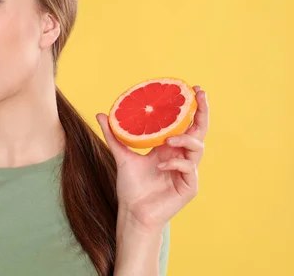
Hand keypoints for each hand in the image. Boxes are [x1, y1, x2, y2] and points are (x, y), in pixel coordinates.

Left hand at [96, 86, 208, 232]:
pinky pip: (189, 169)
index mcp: (169, 148)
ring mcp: (187, 171)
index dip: (192, 108)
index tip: (193, 89)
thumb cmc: (131, 186)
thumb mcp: (121, 155)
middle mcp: (181, 156)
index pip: (185, 124)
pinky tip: (160, 166)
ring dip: (184, 140)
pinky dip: (175, 163)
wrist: (132, 211)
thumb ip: (114, 135)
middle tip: (199, 95)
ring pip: (197, 148)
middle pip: (199, 131)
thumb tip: (101, 114)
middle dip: (202, 113)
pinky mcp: (189, 186)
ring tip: (167, 140)